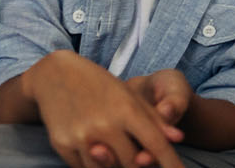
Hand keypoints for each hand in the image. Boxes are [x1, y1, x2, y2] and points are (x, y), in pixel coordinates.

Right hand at [24, 51, 184, 167]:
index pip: (155, 145)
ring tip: (116, 151)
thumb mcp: (131, 97)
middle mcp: (104, 125)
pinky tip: (98, 152)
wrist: (56, 76)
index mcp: (127, 110)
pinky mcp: (62, 144)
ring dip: (115, 166)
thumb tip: (178, 139)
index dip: (170, 163)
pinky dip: (95, 165)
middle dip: (141, 164)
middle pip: (132, 163)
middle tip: (142, 158)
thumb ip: (155, 120)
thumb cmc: (101, 86)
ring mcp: (81, 136)